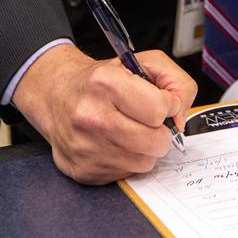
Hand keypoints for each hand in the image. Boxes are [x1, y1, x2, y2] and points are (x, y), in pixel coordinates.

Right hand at [12, 44, 196, 184]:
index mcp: (105, 83)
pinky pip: (126, 175)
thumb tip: (180, 118)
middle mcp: (91, 117)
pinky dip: (128, 161)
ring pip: (144, 163)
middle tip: (150, 122)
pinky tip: (115, 143)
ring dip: (145, 149)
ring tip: (131, 130)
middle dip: (161, 132)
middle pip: (154, 142)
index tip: (160, 102)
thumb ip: (176, 83)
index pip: (158, 110)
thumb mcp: (142, 62)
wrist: (57, 95)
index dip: (167, 106)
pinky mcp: (83, 171)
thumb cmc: (103, 80)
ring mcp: (85, 148)